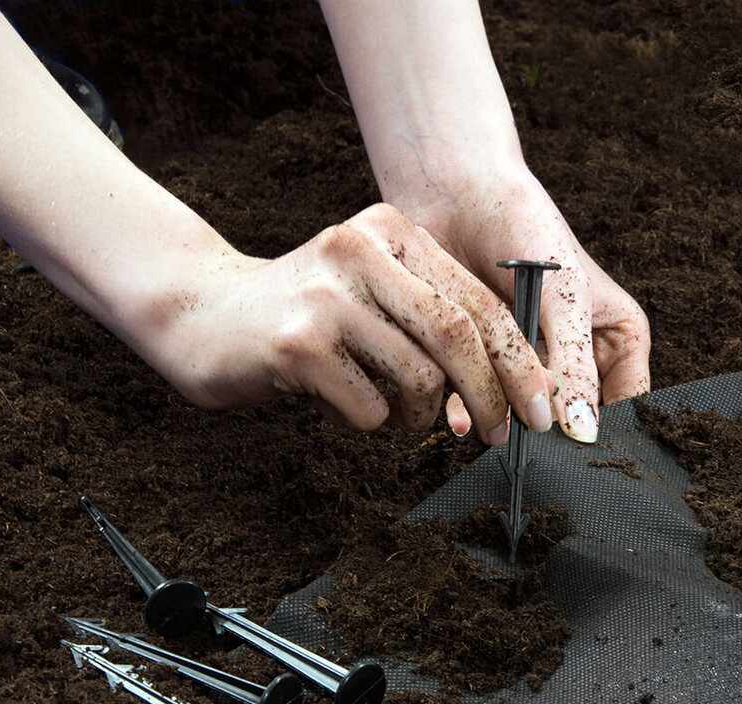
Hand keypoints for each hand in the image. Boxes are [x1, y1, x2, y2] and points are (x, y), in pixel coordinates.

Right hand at [137, 203, 554, 443]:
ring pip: (419, 378)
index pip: (478, 301)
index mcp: (389, 230)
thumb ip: (432, 318)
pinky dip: (371, 424)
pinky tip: (346, 407)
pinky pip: (370, 408)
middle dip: (491, 396)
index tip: (540, 405)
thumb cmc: (306, 317)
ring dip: (421, 419)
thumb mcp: (373, 293)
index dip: (519, 360)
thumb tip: (514, 385)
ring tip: (398, 419)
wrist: (201, 316)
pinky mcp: (297, 343)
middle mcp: (359, 250)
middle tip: (498, 435)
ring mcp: (326, 294)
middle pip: (459, 335)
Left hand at [411, 170, 651, 442]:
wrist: (456, 192)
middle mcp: (578, 356)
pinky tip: (461, 419)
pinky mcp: (485, 362)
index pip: (629, 403)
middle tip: (532, 448)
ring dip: (508, 424)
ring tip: (492, 430)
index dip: (607, 429)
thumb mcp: (563, 298)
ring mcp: (531, 362)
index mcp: (618, 338)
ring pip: (527, 415)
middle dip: (551, 431)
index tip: (580, 447)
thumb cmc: (525, 227)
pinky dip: (472, 413)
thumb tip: (584, 431)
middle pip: (575, 416)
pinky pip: (484, 403)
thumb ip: (576, 366)